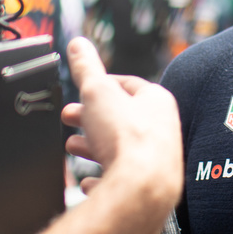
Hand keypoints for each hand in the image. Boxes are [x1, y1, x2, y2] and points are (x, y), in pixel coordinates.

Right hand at [61, 38, 181, 203]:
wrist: (143, 190)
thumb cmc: (127, 138)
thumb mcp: (98, 91)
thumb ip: (86, 68)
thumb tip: (78, 44)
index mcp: (157, 101)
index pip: (127, 85)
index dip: (100, 86)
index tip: (81, 91)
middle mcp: (162, 129)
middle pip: (121, 118)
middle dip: (92, 118)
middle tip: (70, 117)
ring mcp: (157, 160)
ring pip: (121, 148)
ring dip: (94, 146)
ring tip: (72, 146)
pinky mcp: (148, 187)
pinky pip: (122, 180)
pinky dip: (103, 178)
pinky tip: (89, 181)